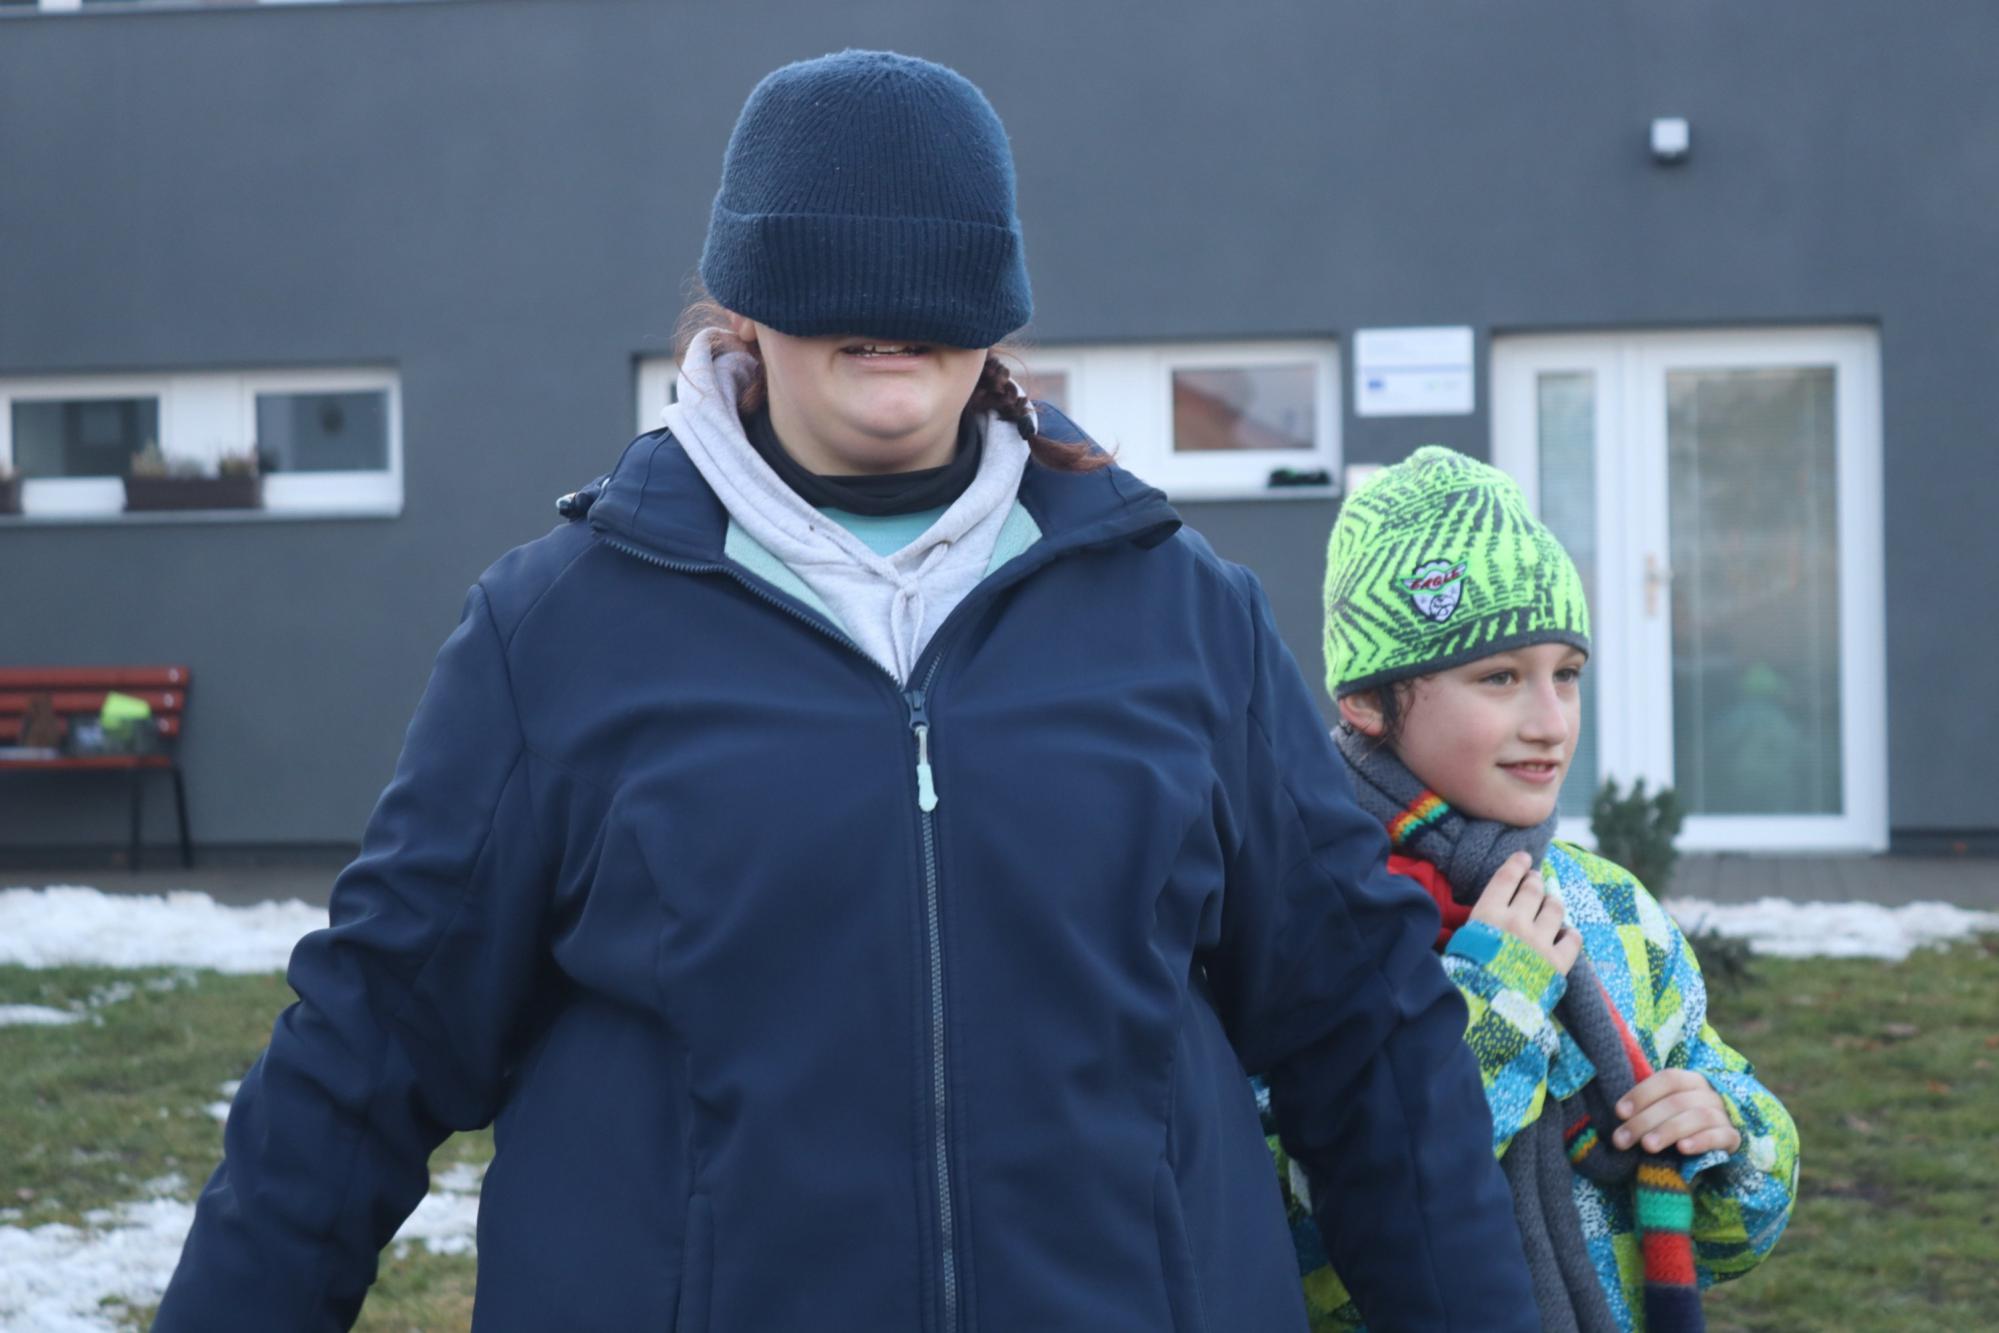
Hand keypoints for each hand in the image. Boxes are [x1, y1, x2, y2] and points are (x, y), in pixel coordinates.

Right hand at [1467, 851, 1580, 975]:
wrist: (1485, 1012)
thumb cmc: (1465, 976)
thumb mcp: (1459, 943)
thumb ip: (1474, 925)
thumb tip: (1477, 917)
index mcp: (1488, 913)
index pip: (1506, 877)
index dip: (1517, 864)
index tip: (1524, 857)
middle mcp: (1516, 921)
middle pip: (1533, 889)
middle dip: (1535, 880)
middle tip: (1535, 879)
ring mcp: (1539, 941)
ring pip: (1555, 907)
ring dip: (1552, 903)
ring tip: (1550, 904)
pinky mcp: (1557, 962)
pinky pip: (1572, 939)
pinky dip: (1570, 933)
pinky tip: (1565, 934)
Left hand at [1613, 1069, 1740, 1155]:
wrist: (1713, 1145)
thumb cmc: (1677, 1124)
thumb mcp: (1662, 1111)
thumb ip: (1646, 1108)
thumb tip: (1619, 1113)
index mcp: (1690, 1080)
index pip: (1668, 1079)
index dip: (1642, 1094)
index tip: (1619, 1113)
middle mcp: (1709, 1094)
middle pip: (1677, 1101)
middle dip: (1645, 1120)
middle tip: (1622, 1140)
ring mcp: (1723, 1115)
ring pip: (1698, 1117)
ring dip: (1669, 1130)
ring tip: (1647, 1146)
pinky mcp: (1733, 1138)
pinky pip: (1720, 1136)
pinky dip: (1700, 1141)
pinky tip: (1682, 1149)